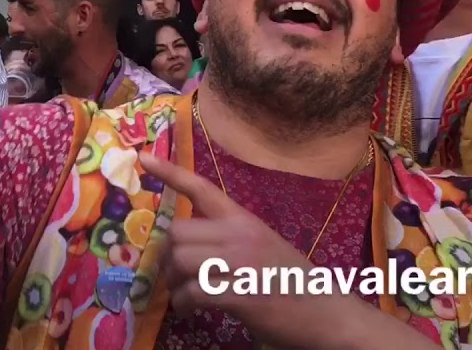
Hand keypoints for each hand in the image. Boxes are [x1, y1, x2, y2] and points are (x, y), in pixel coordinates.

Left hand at [142, 154, 365, 349]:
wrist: (328, 314)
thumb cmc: (293, 280)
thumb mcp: (263, 245)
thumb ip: (230, 237)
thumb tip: (187, 245)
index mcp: (245, 220)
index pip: (202, 188)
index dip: (170, 172)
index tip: (143, 158)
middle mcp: (240, 235)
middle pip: (178, 232)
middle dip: (168, 256)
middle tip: (175, 276)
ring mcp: (240, 264)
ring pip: (180, 260)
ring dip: (173, 282)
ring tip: (183, 294)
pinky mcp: (239, 294)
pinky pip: (192, 292)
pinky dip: (184, 303)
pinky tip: (191, 309)